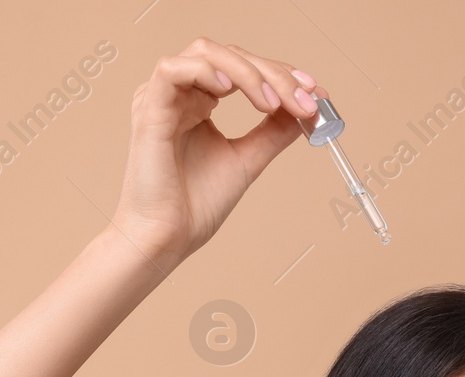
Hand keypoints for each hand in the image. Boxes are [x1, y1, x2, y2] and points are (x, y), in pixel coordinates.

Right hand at [110, 38, 322, 272]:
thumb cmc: (196, 206)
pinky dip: (206, 71)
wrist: (167, 237)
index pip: (244, 68)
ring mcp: (163, 98)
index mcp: (199, 102)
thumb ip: (273, 132)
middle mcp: (181, 94)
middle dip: (274, 74)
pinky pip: (172, 68)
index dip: (282, 73)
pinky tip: (230, 92)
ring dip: (248, 72)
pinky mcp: (149, 108)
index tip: (315, 93)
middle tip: (304, 100)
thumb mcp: (247, 160)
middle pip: (231, 55)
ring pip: (206, 52)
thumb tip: (307, 109)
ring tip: (272, 103)